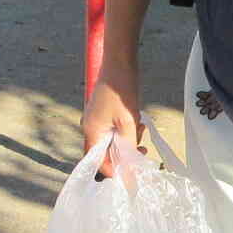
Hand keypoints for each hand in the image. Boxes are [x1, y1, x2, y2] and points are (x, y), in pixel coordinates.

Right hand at [81, 61, 143, 176]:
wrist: (120, 62)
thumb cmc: (121, 91)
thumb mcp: (128, 123)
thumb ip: (128, 148)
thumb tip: (130, 170)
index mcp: (91, 131)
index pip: (98, 162)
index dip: (116, 170)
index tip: (132, 171)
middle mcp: (90, 126)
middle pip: (107, 152)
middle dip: (125, 152)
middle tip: (142, 148)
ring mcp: (96, 118)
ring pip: (113, 140)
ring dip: (128, 139)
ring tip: (140, 127)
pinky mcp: (104, 111)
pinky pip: (115, 128)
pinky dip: (127, 128)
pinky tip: (137, 120)